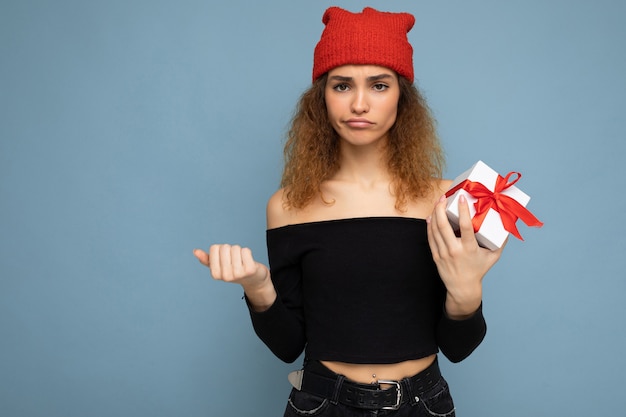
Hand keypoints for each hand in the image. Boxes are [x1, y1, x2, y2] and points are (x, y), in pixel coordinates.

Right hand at [193, 244, 275, 310]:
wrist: (253, 279)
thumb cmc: (235, 270)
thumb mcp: (220, 266)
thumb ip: (207, 259)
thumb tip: (195, 251)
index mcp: (215, 274)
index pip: (214, 248)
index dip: (221, 249)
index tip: (226, 258)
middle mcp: (226, 276)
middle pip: (224, 247)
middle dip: (230, 249)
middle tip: (236, 260)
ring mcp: (238, 274)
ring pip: (235, 248)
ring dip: (239, 251)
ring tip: (242, 261)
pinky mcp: (250, 270)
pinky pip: (245, 250)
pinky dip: (247, 252)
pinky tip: (249, 261)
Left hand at [426, 194, 504, 318]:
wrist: (462, 287)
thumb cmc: (479, 269)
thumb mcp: (493, 256)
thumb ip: (500, 241)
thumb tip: (507, 224)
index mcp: (469, 249)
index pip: (465, 226)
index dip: (462, 211)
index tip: (461, 198)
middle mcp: (454, 250)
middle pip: (444, 226)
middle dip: (441, 208)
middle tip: (444, 197)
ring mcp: (443, 253)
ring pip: (435, 229)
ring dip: (435, 214)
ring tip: (438, 202)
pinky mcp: (436, 255)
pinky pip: (430, 237)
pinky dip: (430, 225)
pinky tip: (431, 216)